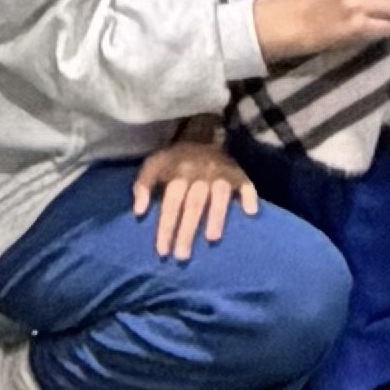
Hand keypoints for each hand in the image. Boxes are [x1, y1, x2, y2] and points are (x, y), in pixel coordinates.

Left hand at [130, 133, 259, 261]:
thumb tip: (139, 211)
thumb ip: (143, 185)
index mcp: (178, 172)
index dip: (166, 226)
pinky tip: (250, 212)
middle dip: (187, 231)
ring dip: (217, 216)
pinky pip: (246, 184)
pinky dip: (249, 196)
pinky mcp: (238, 173)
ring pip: (219, 195)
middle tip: (182, 256)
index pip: (171, 203)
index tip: (162, 251)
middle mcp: (200, 173)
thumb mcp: (154, 164)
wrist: (202, 133)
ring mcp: (221, 173)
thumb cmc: (175, 159)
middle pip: (194, 204)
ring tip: (212, 239)